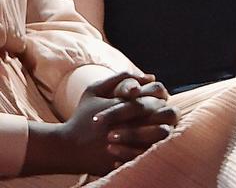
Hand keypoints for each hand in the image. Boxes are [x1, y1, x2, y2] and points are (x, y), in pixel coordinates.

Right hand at [25, 72, 176, 175]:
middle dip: (167, 112)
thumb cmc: (81, 116)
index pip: (157, 95)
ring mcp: (129, 145)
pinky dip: (155, 147)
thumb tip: (150, 76)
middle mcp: (129, 125)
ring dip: (165, 129)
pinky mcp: (127, 162)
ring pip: (164, 135)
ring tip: (157, 128)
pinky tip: (148, 143)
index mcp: (125, 106)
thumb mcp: (94, 90)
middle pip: (167, 114)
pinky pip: (152, 153)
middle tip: (159, 115)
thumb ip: (121, 78)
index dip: (160, 95)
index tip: (153, 99)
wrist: (65, 148)